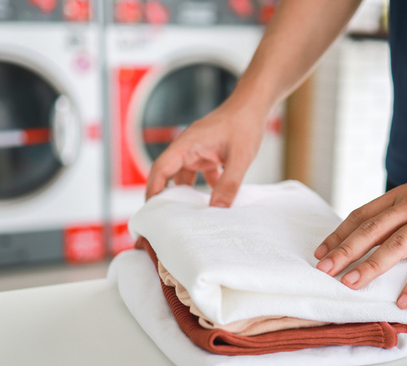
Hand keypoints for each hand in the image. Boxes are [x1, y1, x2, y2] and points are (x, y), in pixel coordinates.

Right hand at [146, 101, 265, 206]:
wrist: (254, 105)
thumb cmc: (245, 123)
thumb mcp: (240, 157)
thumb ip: (229, 184)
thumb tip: (217, 209)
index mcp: (187, 145)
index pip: (161, 169)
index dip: (153, 190)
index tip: (152, 211)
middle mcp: (187, 148)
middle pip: (167, 175)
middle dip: (166, 196)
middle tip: (166, 219)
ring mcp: (197, 151)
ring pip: (184, 176)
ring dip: (186, 194)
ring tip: (188, 216)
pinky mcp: (208, 153)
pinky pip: (200, 174)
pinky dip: (204, 188)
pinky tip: (215, 201)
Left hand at [313, 155, 406, 308]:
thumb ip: (406, 210)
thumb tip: (385, 235)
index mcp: (404, 195)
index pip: (363, 215)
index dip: (339, 233)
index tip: (321, 251)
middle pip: (371, 230)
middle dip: (344, 251)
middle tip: (323, 270)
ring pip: (395, 245)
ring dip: (370, 266)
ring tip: (350, 284)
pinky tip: (403, 299)